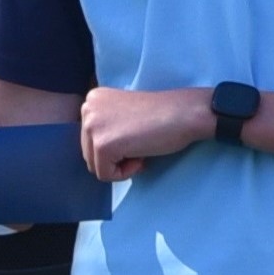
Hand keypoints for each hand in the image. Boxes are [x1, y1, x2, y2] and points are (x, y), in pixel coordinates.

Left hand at [80, 82, 215, 179]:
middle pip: (89, 153)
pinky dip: (125, 173)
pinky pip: (105, 175)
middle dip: (116, 157)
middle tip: (142, 145)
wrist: (187, 114)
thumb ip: (105, 126)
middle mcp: (87, 109)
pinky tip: (142, 157)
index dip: (117, 146)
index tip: (138, 136)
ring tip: (141, 149)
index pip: (90, 138)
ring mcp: (91, 126)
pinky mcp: (103, 145)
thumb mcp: (123, 114)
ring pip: (95, 165)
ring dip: (121, 164)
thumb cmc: (163, 115)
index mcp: (92, 99)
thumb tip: (95, 154)